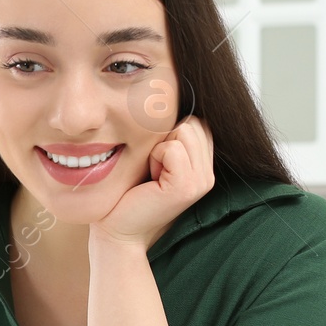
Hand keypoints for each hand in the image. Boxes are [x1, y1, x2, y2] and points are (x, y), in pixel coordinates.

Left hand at [90, 116, 214, 250]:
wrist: (118, 229)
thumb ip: (170, 136)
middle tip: (153, 170)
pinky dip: (155, 158)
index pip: (196, 121)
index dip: (169, 134)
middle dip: (164, 139)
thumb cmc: (128, 192)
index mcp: (203, 165)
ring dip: (158, 148)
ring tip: (152, 175)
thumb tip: (170, 96)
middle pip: (192, 122)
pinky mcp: (187, 186)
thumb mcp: (154, 158)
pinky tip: (151, 180)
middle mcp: (208, 174)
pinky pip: (172, 148)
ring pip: (183, 130)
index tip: (156, 162)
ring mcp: (201, 181)